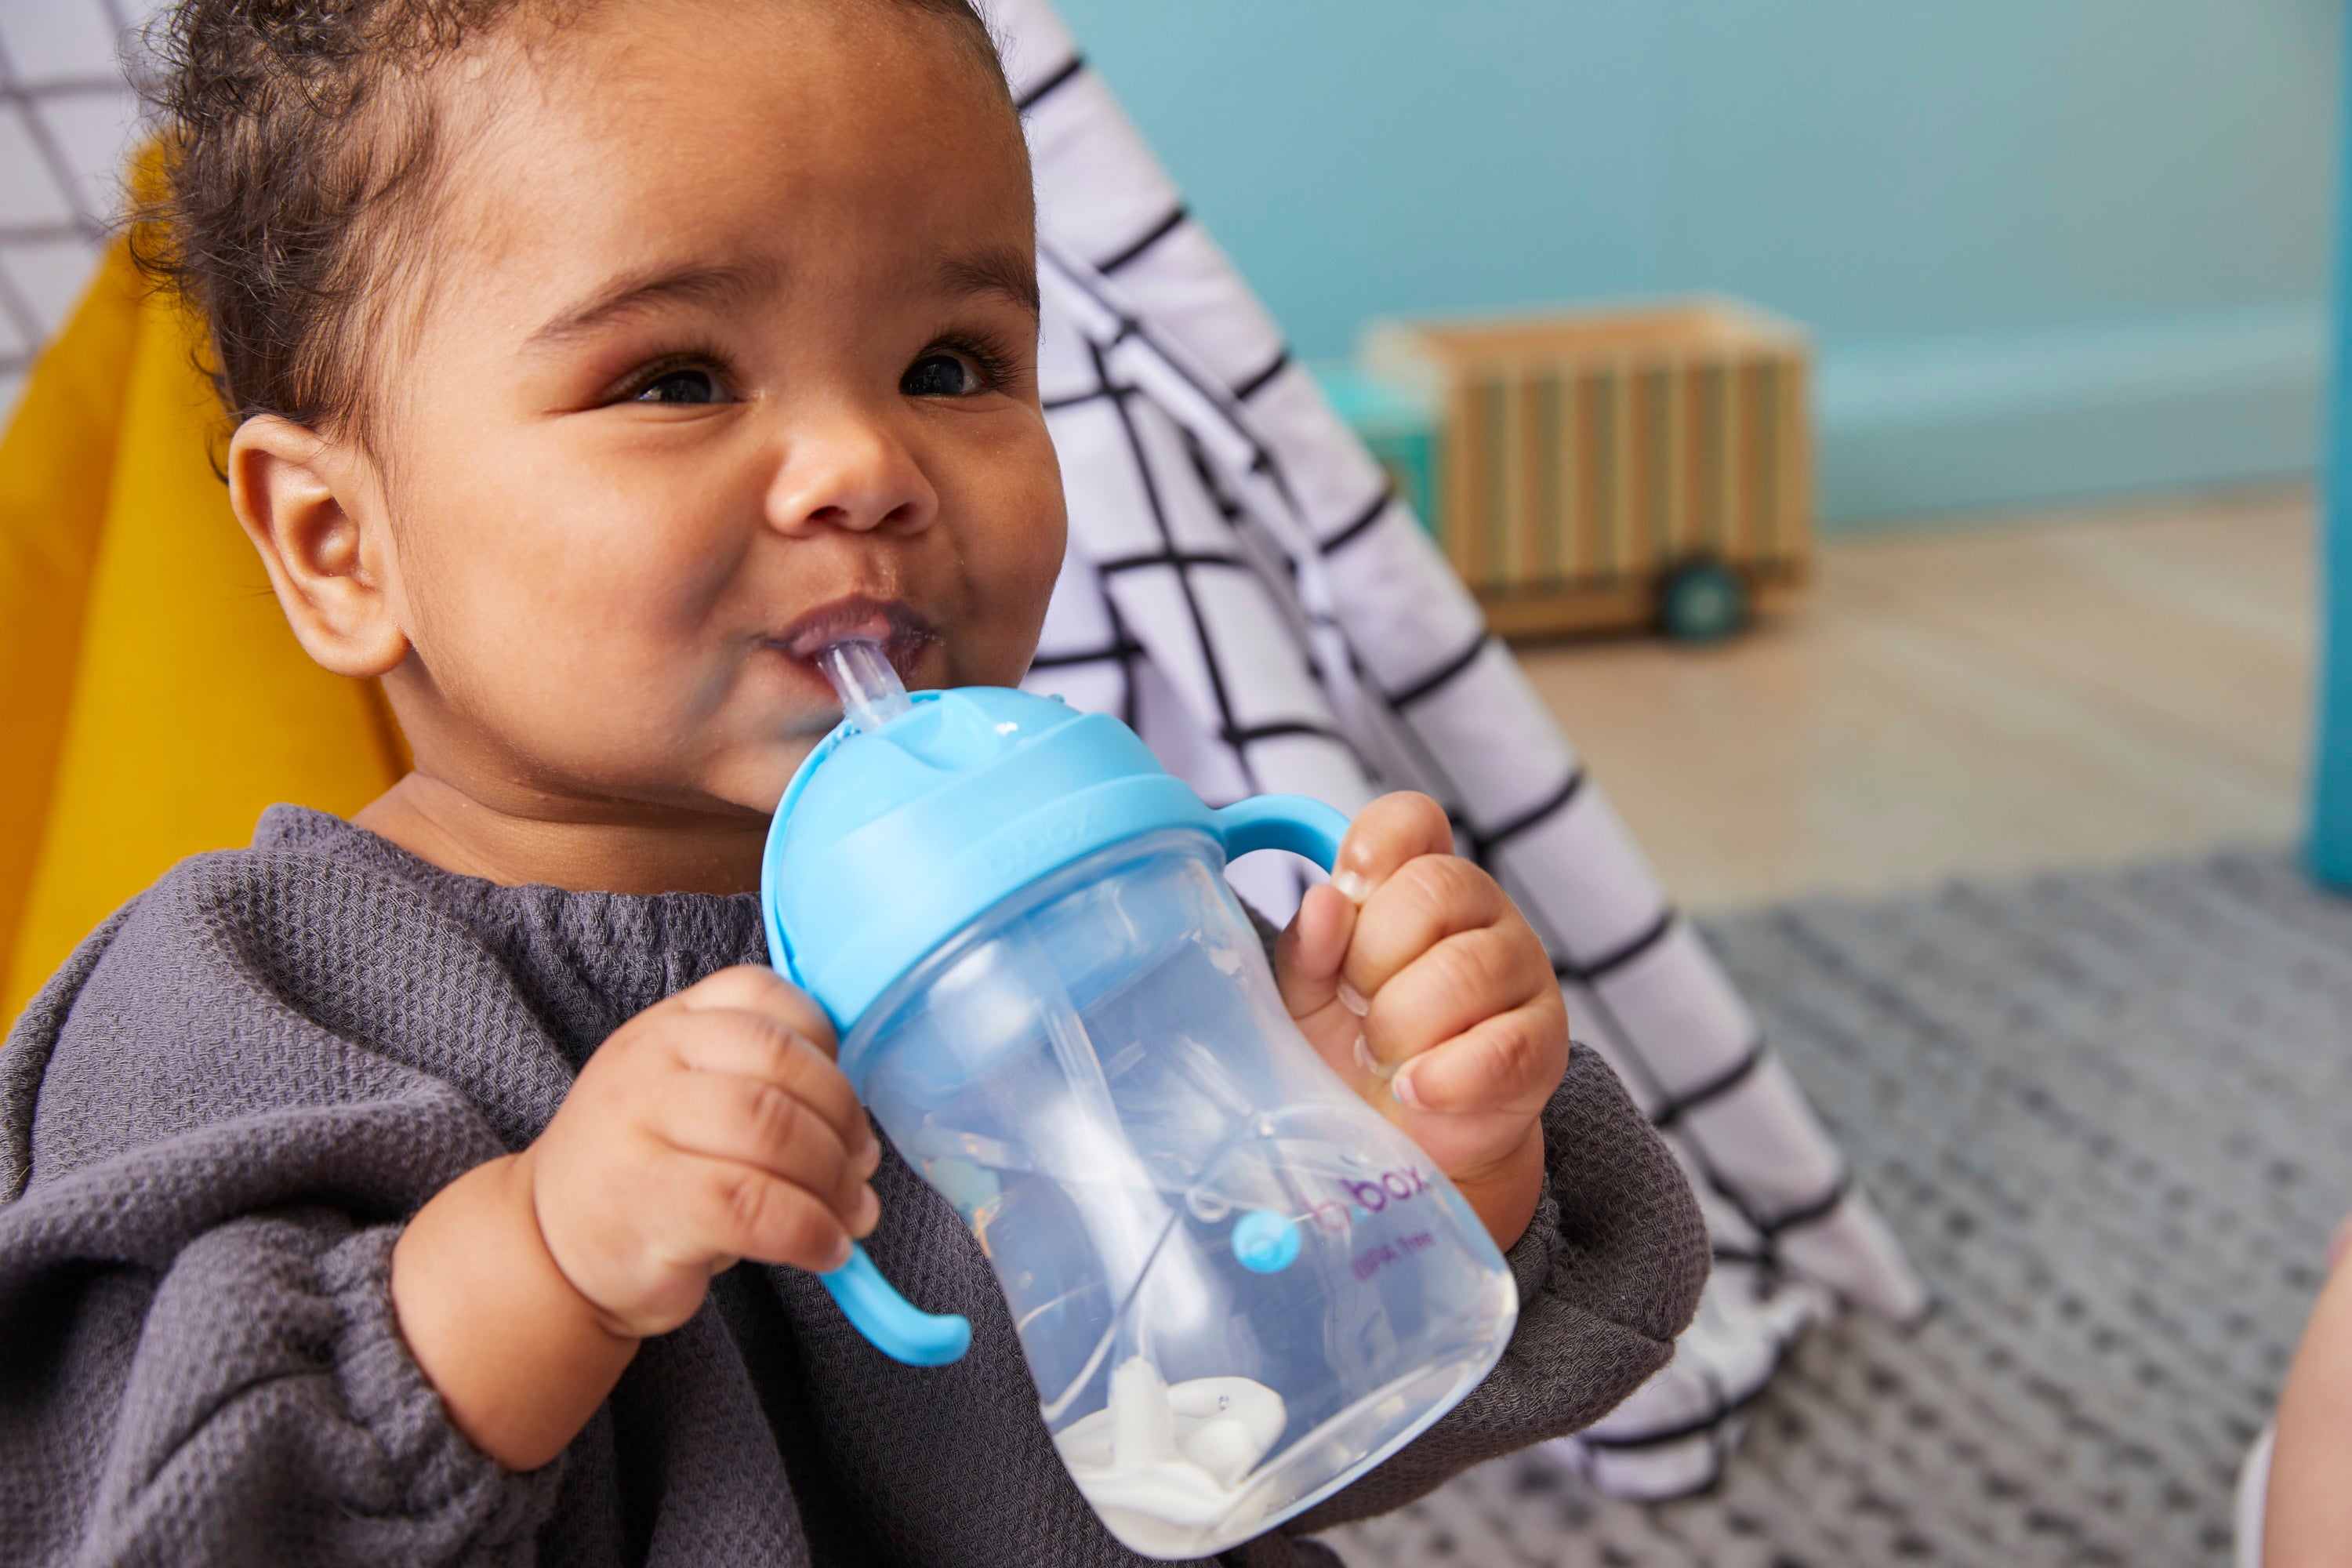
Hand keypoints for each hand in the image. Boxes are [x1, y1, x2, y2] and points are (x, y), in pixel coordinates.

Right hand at [392, 966, 879, 1467]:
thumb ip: (758, 1082)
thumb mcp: (686, 1098)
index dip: (825, 1045)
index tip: (842, 1101)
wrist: (548, 1249)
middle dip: (842, 1121)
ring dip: (834, 1181)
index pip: (763, 996)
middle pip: (779, 1066)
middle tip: (862, 1169)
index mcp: (669, 1025)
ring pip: (772, 1132)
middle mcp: (650, 1063)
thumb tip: (861, 1134)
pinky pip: (753, 1206)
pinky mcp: (647, 1204)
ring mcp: (640, 1129)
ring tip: (852, 1216)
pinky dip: (809, 1230)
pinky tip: (824, 1249)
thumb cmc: (646, 1172)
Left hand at [1271, 792, 1567, 1249]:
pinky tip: (1413, 1090)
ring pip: (1464, 970)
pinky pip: (1500, 1048)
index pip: (1414, 821)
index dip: (1376, 846)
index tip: (1348, 893)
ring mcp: (1523, 972)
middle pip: (1435, 889)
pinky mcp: (1545, 1043)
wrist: (1403, 1145)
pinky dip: (1442, 1076)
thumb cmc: (1354, 1053)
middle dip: (1373, 958)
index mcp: (1419, 882)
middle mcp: (1482, 911)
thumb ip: (1309, 951)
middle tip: (1355, 1005)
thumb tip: (1323, 902)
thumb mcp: (1310, 999)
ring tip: (1381, 1058)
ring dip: (1401, 1025)